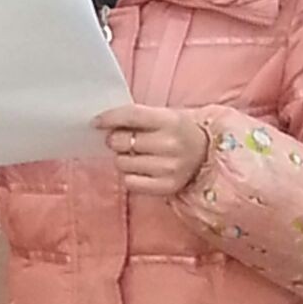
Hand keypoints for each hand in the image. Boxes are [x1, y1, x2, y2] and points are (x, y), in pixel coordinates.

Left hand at [94, 104, 208, 197]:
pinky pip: (130, 183)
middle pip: (122, 141)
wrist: (207, 155)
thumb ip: (138, 117)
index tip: (95, 122)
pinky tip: (140, 171)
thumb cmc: (178, 132)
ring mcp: (169, 168)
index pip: (131, 115)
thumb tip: (103, 124)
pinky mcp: (166, 187)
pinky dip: (129, 176)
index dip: (109, 118)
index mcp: (170, 120)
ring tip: (135, 156)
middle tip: (119, 140)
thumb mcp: (165, 116)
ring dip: (122, 159)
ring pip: (123, 163)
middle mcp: (170, 144)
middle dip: (114, 140)